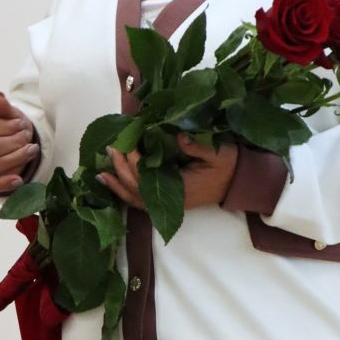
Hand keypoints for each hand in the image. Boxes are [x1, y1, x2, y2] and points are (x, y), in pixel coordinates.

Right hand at [0, 92, 37, 193]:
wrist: (13, 140)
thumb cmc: (10, 125)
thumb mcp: (10, 114)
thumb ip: (4, 107)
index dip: (8, 127)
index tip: (21, 124)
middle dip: (15, 142)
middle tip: (28, 137)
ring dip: (17, 158)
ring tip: (32, 150)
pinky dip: (5, 183)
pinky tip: (19, 180)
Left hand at [99, 134, 237, 211]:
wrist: (238, 182)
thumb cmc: (228, 166)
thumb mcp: (218, 153)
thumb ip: (197, 146)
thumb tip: (177, 136)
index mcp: (181, 188)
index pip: (149, 176)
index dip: (134, 160)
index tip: (127, 142)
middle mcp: (170, 200)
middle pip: (137, 188)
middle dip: (121, 169)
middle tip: (111, 148)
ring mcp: (167, 203)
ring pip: (135, 198)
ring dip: (117, 185)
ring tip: (101, 172)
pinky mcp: (167, 200)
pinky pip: (140, 200)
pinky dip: (125, 192)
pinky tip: (114, 182)